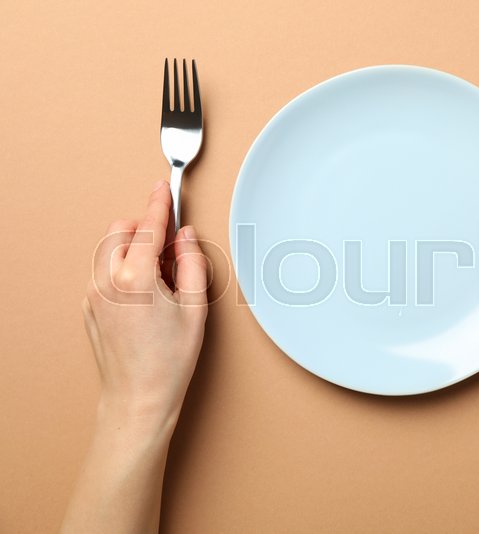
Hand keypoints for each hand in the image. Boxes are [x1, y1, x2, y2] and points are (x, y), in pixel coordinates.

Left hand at [82, 179, 207, 432]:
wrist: (139, 398)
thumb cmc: (170, 360)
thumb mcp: (196, 308)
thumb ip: (193, 263)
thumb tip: (186, 239)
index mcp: (136, 277)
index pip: (148, 226)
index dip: (159, 203)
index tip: (162, 188)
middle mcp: (107, 281)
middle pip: (120, 230)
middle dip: (143, 228)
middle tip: (170, 247)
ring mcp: (93, 294)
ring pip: (108, 250)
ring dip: (132, 248)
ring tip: (160, 277)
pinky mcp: (88, 307)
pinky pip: (103, 272)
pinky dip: (121, 268)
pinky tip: (144, 293)